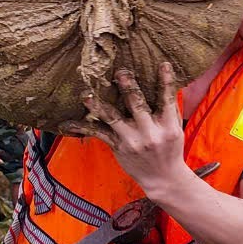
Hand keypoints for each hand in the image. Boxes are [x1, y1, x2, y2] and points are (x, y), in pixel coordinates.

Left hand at [65, 64, 189, 194]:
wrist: (163, 178)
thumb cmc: (170, 148)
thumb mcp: (175, 128)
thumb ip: (169, 108)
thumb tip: (166, 80)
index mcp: (168, 126)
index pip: (167, 100)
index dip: (165, 81)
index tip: (163, 65)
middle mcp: (149, 133)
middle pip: (137, 106)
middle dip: (128, 88)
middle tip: (120, 72)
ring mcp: (131, 140)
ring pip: (112, 119)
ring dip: (98, 106)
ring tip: (87, 95)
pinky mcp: (117, 146)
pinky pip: (98, 134)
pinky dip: (82, 128)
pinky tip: (67, 124)